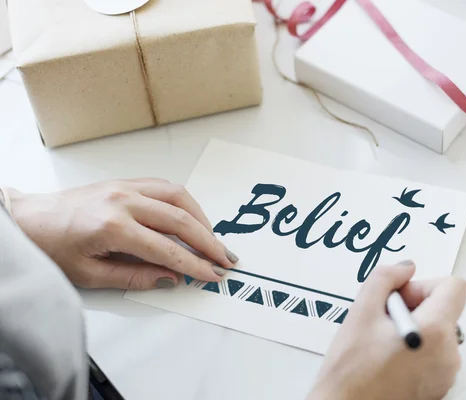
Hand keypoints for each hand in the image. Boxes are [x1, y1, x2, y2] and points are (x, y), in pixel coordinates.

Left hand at [6, 179, 237, 289]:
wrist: (29, 220)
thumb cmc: (52, 247)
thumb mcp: (90, 274)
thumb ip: (134, 276)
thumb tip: (170, 277)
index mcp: (112, 227)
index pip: (166, 249)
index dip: (194, 264)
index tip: (211, 274)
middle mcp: (123, 201)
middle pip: (180, 220)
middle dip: (208, 241)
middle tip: (224, 258)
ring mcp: (125, 187)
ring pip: (178, 197)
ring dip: (201, 218)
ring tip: (213, 239)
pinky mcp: (125, 181)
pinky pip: (165, 187)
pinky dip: (184, 202)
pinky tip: (192, 217)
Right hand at [308, 262, 465, 399]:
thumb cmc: (350, 373)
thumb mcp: (360, 312)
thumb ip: (384, 278)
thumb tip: (404, 269)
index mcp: (435, 332)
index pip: (454, 286)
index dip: (424, 284)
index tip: (401, 296)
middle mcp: (448, 355)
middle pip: (444, 310)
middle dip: (414, 306)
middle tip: (382, 320)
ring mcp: (445, 375)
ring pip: (438, 332)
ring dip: (413, 328)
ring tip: (381, 342)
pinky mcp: (438, 388)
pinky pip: (434, 355)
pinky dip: (415, 349)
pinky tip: (387, 358)